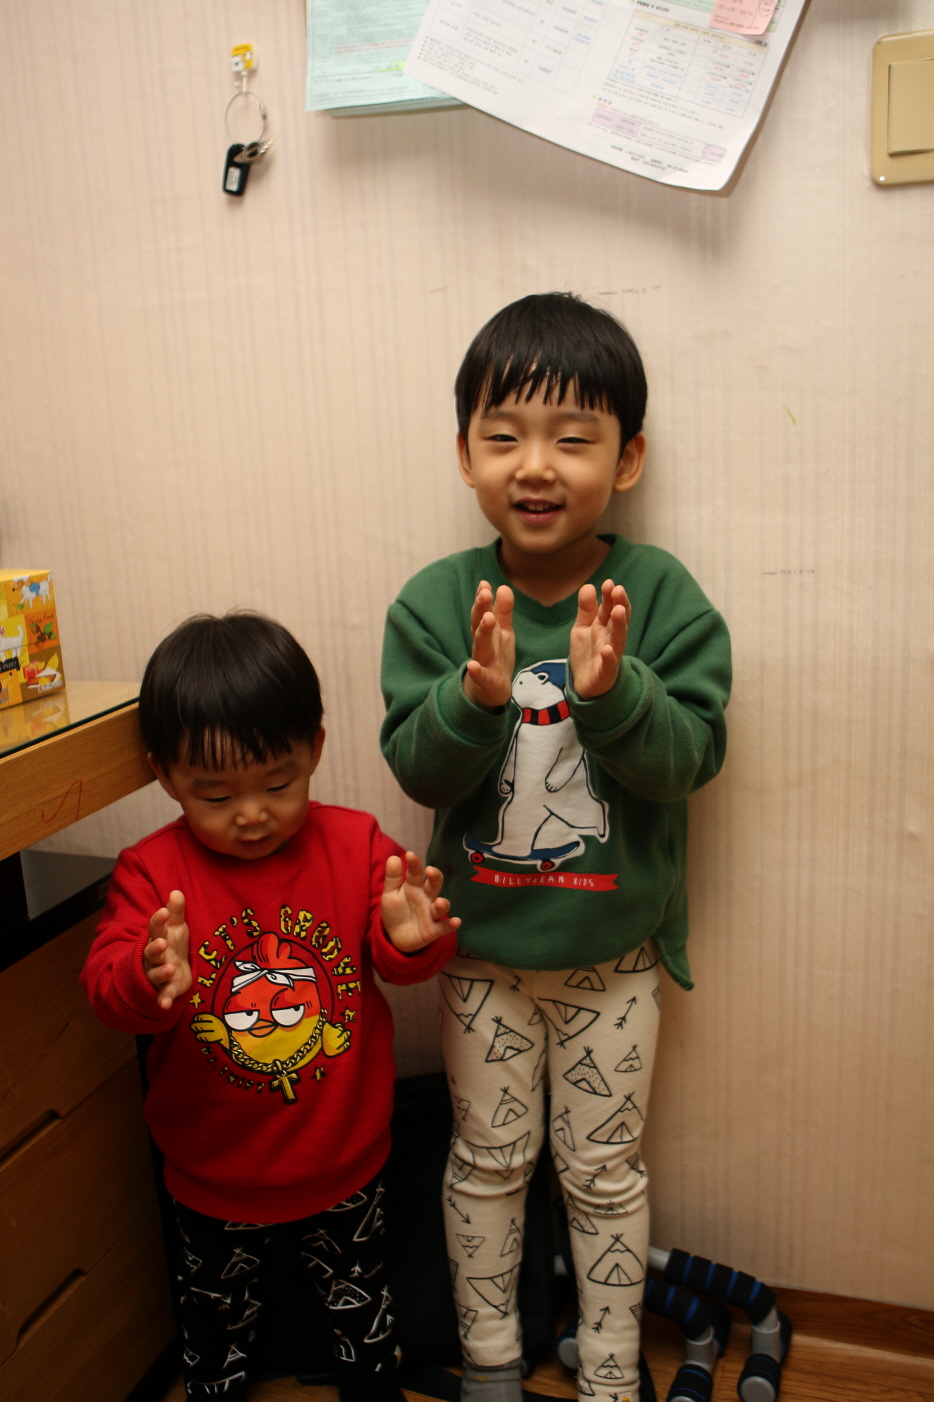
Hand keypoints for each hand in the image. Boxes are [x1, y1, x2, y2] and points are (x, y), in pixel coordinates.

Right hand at [144, 890, 191, 1009]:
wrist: (170, 968)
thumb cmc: (172, 942)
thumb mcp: (176, 926)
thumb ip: (176, 911)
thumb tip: (176, 891)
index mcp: (158, 938)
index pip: (154, 928)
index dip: (158, 920)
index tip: (164, 911)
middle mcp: (154, 957)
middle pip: (151, 952)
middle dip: (155, 947)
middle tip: (162, 942)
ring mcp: (159, 973)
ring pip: (156, 973)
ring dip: (161, 972)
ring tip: (171, 968)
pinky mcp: (166, 989)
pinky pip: (163, 995)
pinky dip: (163, 1000)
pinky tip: (165, 1005)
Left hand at [381, 852, 460, 952]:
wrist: (395, 936)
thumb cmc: (396, 911)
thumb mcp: (390, 894)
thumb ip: (392, 878)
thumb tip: (393, 857)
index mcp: (414, 886)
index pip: (416, 872)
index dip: (414, 864)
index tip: (409, 855)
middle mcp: (426, 897)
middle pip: (434, 885)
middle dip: (435, 877)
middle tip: (431, 871)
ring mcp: (431, 913)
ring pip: (440, 907)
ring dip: (442, 904)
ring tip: (440, 902)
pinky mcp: (433, 930)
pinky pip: (443, 927)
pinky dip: (450, 925)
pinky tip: (456, 922)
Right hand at [464, 580, 514, 709]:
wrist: (491, 692)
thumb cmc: (496, 658)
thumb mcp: (503, 633)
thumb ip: (503, 611)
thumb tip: (503, 587)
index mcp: (487, 632)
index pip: (483, 612)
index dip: (483, 599)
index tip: (484, 584)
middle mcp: (483, 645)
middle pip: (479, 625)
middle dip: (481, 609)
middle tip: (484, 593)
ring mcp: (483, 662)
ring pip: (481, 646)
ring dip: (483, 632)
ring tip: (487, 618)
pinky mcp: (486, 681)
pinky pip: (481, 675)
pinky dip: (476, 671)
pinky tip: (472, 666)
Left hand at [569, 579, 630, 698]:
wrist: (584, 685)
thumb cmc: (587, 653)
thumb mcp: (582, 628)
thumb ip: (586, 609)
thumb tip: (589, 586)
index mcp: (605, 627)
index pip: (611, 608)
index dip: (610, 596)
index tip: (608, 583)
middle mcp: (611, 639)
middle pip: (619, 621)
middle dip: (620, 605)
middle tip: (618, 590)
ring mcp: (610, 656)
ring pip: (618, 639)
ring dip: (619, 625)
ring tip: (619, 611)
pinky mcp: (605, 673)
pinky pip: (609, 665)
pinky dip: (610, 658)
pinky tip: (608, 650)